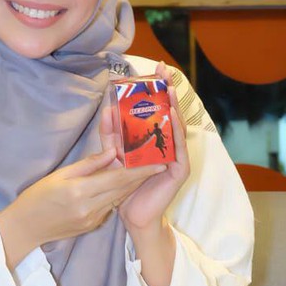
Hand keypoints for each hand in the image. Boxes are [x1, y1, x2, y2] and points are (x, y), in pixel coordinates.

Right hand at [0, 147, 165, 268]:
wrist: (26, 227)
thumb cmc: (38, 196)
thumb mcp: (60, 175)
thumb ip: (89, 164)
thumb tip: (112, 152)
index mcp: (80, 192)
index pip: (117, 178)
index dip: (140, 170)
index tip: (158, 162)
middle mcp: (90, 208)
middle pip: (123, 189)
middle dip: (142, 176)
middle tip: (159, 162)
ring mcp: (92, 219)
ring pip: (119, 198)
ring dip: (133, 185)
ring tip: (148, 171)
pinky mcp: (92, 225)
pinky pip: (110, 206)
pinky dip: (119, 194)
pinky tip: (126, 185)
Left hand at [100, 61, 190, 235]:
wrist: (133, 216)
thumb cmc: (125, 187)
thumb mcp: (115, 156)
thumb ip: (111, 135)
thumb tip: (107, 109)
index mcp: (154, 140)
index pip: (157, 110)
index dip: (157, 90)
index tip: (155, 69)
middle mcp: (167, 145)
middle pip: (169, 112)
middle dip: (167, 90)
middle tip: (164, 70)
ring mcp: (175, 157)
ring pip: (176, 126)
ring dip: (174, 107)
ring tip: (169, 89)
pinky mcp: (179, 170)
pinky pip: (178, 147)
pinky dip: (176, 131)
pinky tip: (172, 117)